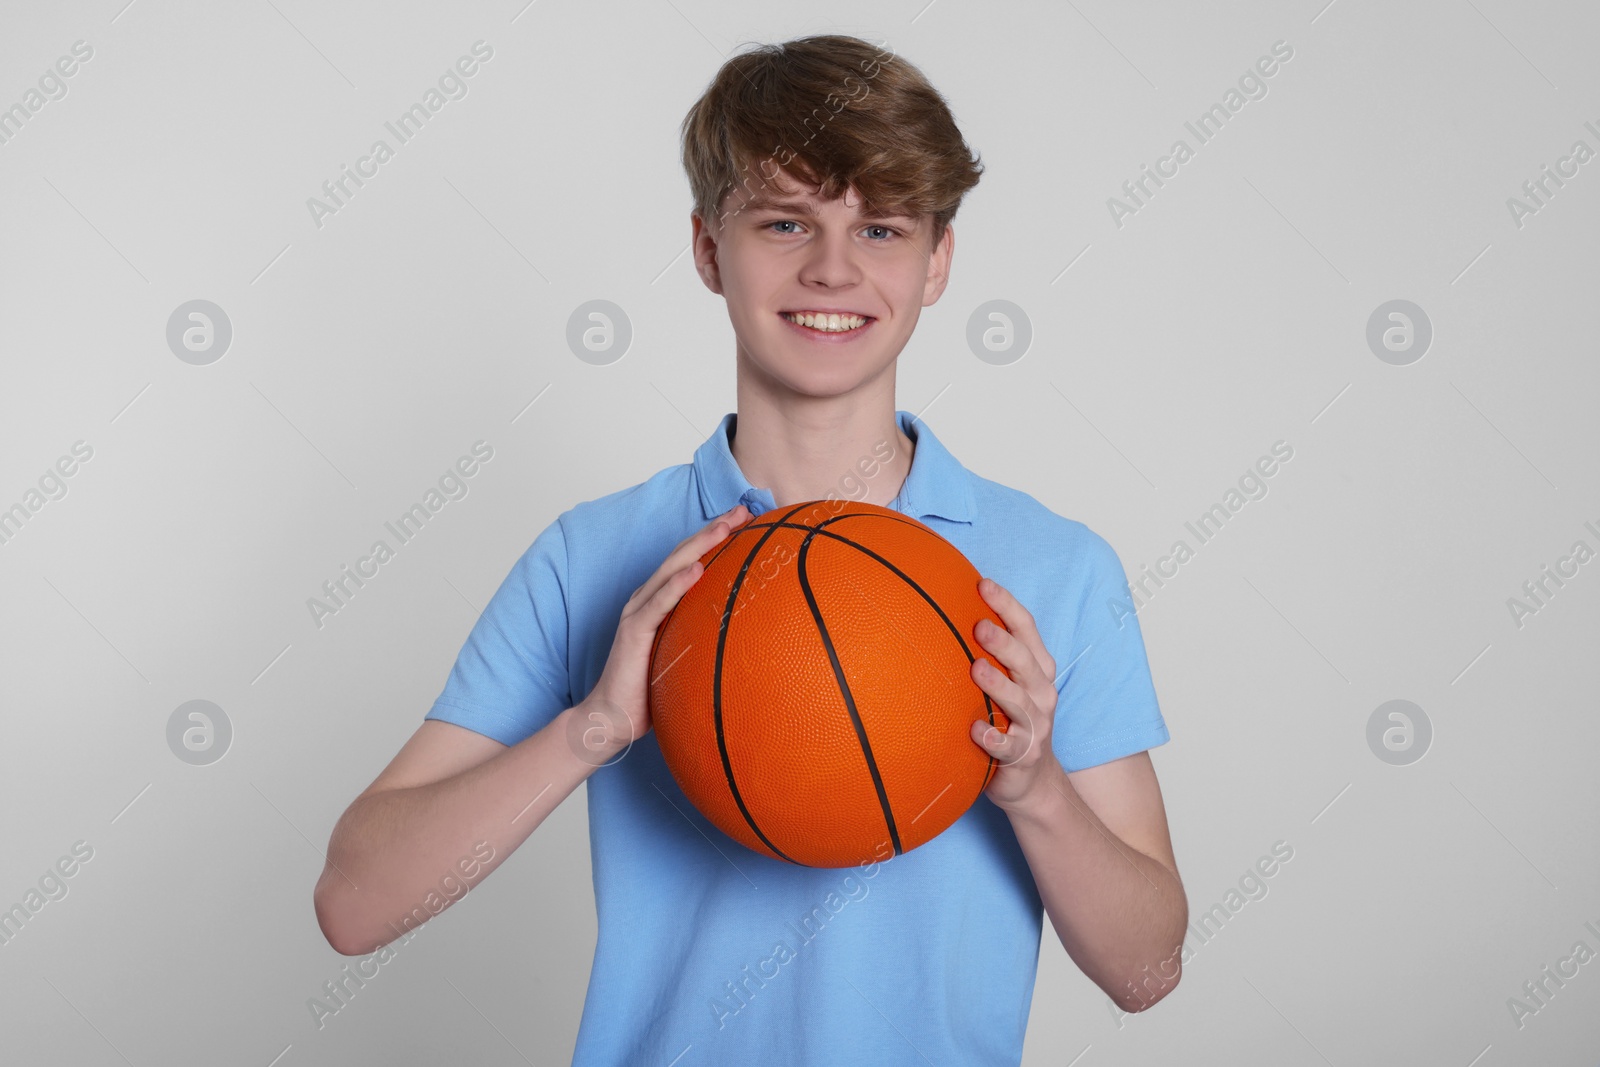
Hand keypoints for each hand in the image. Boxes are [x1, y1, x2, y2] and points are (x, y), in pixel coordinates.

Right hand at [575, 504, 750, 763]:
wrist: (611, 717)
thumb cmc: (650, 690)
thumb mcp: (686, 658)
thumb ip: (706, 640)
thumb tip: (750, 639)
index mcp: (661, 602)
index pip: (692, 560)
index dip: (718, 537)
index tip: (749, 519)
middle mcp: (648, 599)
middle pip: (684, 554)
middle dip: (715, 529)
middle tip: (744, 509)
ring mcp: (639, 612)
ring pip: (671, 569)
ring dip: (700, 545)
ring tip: (726, 526)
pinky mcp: (633, 632)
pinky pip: (658, 604)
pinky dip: (676, 584)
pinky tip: (696, 570)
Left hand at [968, 576, 1061, 812]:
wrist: (1033, 778)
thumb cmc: (1011, 719)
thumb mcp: (1009, 683)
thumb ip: (989, 653)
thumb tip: (945, 612)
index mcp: (1037, 669)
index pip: (1027, 630)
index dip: (1007, 606)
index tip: (983, 584)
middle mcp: (1041, 693)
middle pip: (1027, 662)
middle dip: (1004, 643)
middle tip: (979, 626)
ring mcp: (1036, 726)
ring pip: (1020, 703)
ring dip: (999, 686)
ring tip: (976, 669)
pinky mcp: (1023, 756)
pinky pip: (1008, 746)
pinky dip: (993, 738)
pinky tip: (975, 730)